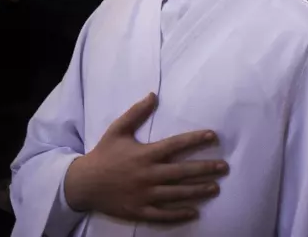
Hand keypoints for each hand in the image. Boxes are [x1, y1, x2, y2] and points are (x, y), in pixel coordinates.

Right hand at [64, 93, 227, 222]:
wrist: (83, 184)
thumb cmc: (103, 154)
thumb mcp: (117, 130)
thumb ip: (136, 113)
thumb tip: (153, 95)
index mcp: (145, 154)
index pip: (176, 145)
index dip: (195, 139)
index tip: (213, 136)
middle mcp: (148, 175)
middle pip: (182, 172)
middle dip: (205, 169)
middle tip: (224, 167)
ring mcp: (144, 195)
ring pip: (176, 194)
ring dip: (197, 191)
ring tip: (215, 188)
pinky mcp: (139, 210)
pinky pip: (162, 214)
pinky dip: (178, 213)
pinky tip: (194, 211)